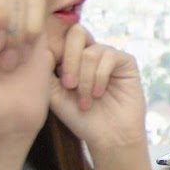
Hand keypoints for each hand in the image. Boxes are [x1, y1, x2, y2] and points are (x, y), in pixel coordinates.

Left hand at [47, 25, 147, 151]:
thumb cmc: (79, 118)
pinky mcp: (126, 61)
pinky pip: (109, 56)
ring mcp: (108, 55)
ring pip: (90, 51)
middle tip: (68, 85)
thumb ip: (46, 67)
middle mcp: (90, 52)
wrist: (107, 137)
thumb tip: (43, 42)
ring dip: (85, 78)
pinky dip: (99, 77)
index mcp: (70, 56)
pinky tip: (98, 94)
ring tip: (85, 100)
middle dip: (69, 60)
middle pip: (76, 32)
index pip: (60, 36)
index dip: (54, 50)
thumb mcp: (53, 92)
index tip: (54, 76)